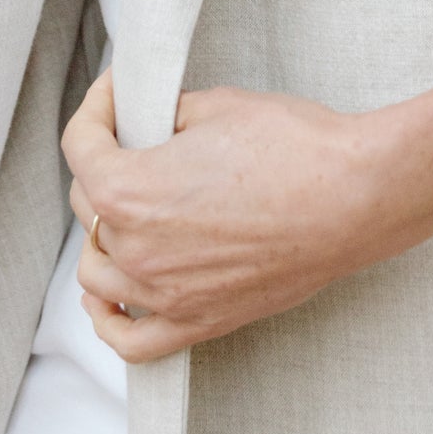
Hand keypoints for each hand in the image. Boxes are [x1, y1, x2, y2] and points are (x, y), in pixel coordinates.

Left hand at [62, 69, 414, 364]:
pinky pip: (131, 339)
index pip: (80, 145)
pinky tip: (108, 300)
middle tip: (137, 138)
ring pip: (96, 274)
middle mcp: (137, 249)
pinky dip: (109, 321)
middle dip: (104, 162)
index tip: (116, 93)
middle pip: (88, 207)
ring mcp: (165, 293)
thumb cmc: (294, 148)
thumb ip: (169, 116)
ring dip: (102, 236)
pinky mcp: (200, 321)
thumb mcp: (218, 106)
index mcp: (130, 190)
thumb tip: (154, 123)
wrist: (352, 196)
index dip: (96, 106)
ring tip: (126, 210)